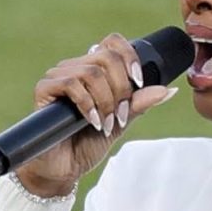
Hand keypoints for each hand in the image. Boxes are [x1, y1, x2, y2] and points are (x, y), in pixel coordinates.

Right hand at [14, 33, 176, 196]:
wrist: (64, 168)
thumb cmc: (87, 143)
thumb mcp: (120, 122)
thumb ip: (139, 104)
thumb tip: (168, 90)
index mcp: (95, 70)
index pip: (113, 42)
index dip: (130, 57)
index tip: (138, 82)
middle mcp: (76, 68)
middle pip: (107, 57)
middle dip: (121, 89)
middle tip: (119, 116)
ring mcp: (58, 77)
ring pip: (92, 72)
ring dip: (106, 101)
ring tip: (105, 124)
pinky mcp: (43, 90)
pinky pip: (71, 84)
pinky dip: (88, 104)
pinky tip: (93, 122)